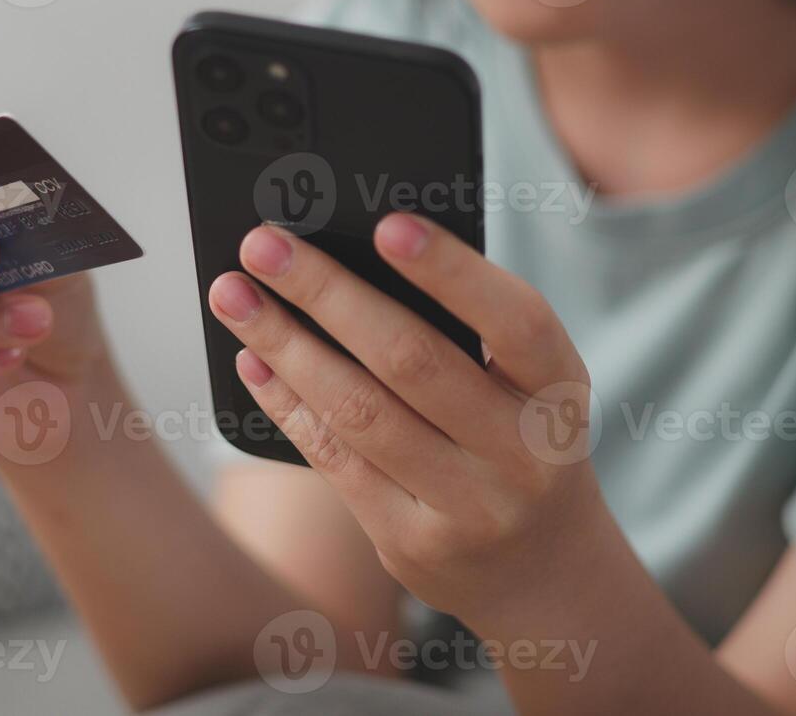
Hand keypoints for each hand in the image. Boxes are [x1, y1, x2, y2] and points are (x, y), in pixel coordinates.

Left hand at [206, 214, 610, 628]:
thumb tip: (353, 257)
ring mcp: (469, 507)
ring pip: (359, 411)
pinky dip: (286, 402)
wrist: (541, 571)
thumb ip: (469, 333)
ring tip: (234, 295)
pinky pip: (335, 460)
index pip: (515, 321)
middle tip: (264, 244)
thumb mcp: (528, 388)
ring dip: (285, 344)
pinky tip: (253, 359)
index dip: (453, 272)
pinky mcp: (412, 545)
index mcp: (561, 392)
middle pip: (412, 361)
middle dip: (327, 293)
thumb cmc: (519, 442)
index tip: (386, 224)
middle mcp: (525, 454)